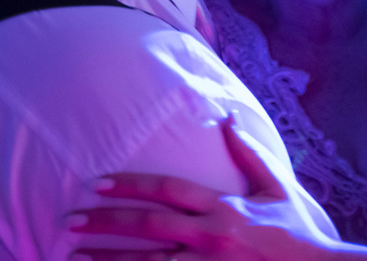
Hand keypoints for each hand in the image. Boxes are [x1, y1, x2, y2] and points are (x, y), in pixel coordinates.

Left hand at [68, 118, 331, 260]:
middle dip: (105, 223)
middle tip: (70, 221)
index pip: (168, 190)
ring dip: (107, 260)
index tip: (98, 183)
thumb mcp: (276, 188)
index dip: (130, 185)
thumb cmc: (296, 232)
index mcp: (225, 207)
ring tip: (73, 256)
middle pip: (148, 226)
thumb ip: (248, 154)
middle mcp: (212, 236)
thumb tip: (227, 119)